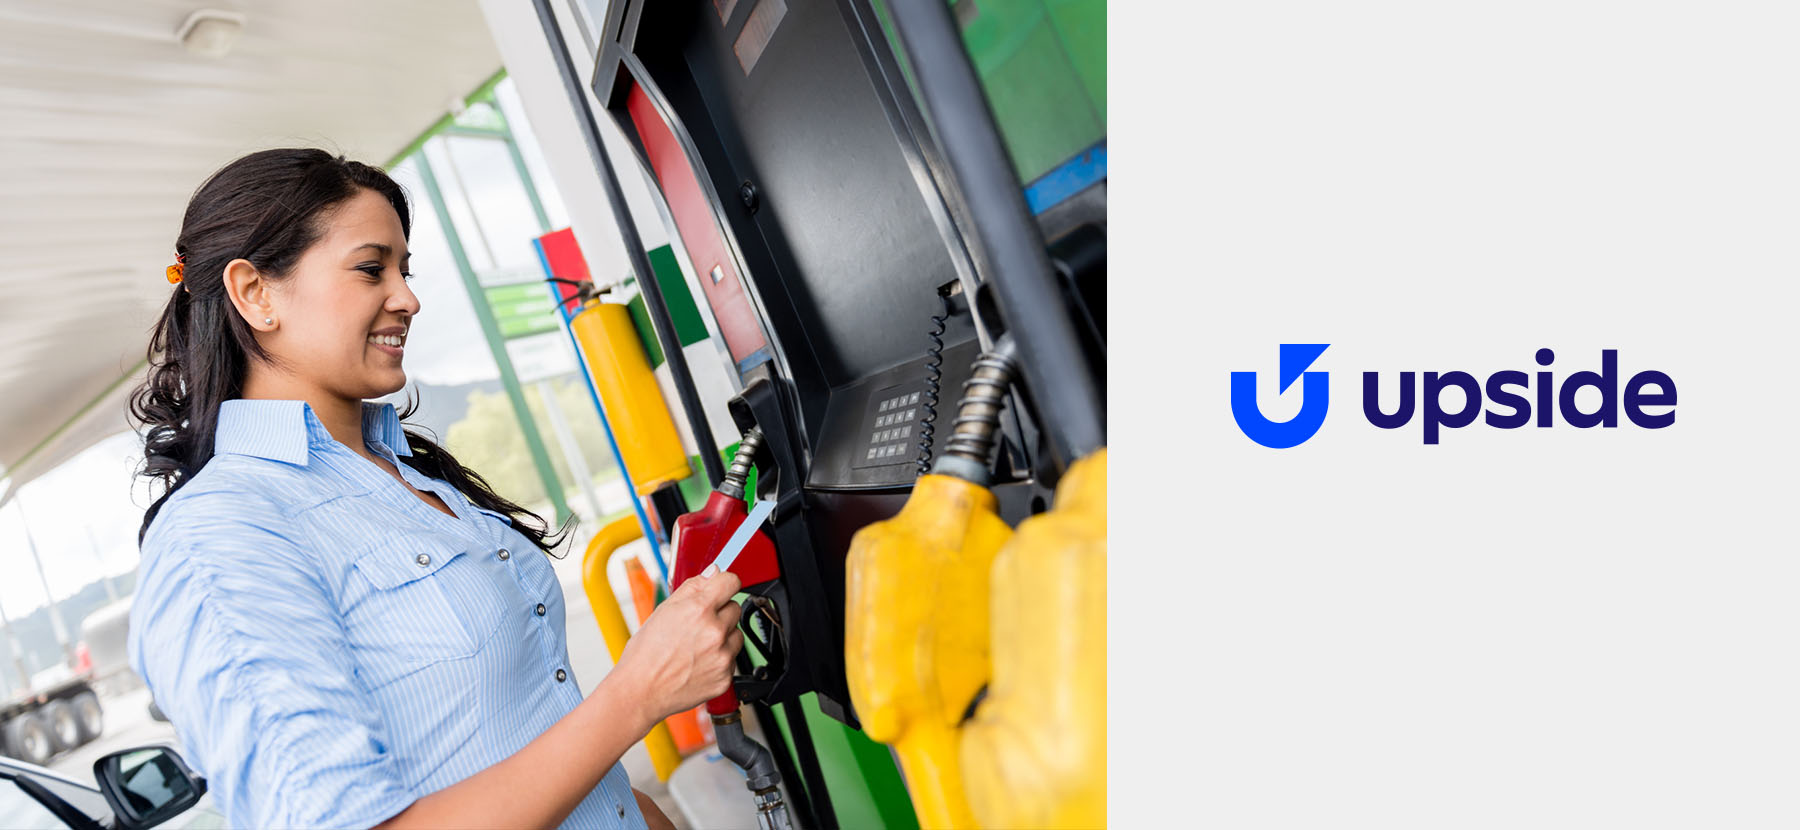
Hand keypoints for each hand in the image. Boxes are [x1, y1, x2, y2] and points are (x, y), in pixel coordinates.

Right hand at [612, 566, 743, 730]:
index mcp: (699, 610)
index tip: (722, 588)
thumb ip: (692, 587)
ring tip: (696, 646)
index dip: (725, 583)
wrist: (641, 691)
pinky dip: (719, 659)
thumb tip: (712, 572)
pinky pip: (732, 658)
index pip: (731, 581)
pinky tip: (698, 662)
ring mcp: (722, 656)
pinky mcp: (725, 676)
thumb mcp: (663, 610)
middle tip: (697, 625)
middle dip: (719, 613)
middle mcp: (715, 632)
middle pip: (735, 608)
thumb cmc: (646, 654)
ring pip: (736, 634)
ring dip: (722, 637)